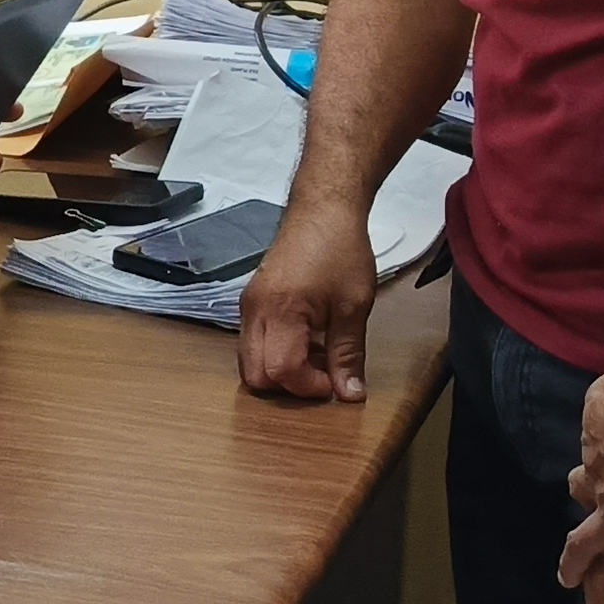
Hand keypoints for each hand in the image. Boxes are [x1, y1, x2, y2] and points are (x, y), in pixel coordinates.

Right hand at [237, 198, 376, 401]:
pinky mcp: (252, 301)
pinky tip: (307, 340)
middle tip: (323, 375)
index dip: (309, 387)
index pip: (280, 371)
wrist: (323, 208)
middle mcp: (254, 310)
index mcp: (279, 310)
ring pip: (250, 361)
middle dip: (289, 386)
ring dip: (281, 371)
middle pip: (255, 375)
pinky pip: (253, 342)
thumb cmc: (340, 248)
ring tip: (317, 355)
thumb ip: (348, 354)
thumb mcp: (354, 305)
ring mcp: (249, 306)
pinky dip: (276, 353)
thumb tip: (349, 395)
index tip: (335, 382)